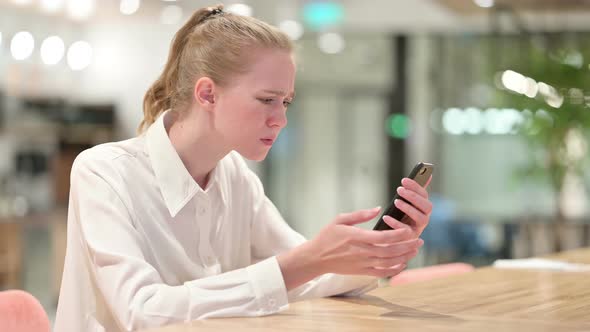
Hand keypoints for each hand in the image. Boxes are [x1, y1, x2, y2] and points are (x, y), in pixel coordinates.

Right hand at [308, 207, 422, 277]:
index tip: (409, 230)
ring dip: (404, 257)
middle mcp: (361, 252)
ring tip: (414, 250)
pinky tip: (403, 264)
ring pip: (388, 263)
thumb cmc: (327, 236)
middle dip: (407, 246)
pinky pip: (381, 273)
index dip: (398, 234)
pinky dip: (394, 270)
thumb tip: (378, 209)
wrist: (315, 258)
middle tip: (419, 240)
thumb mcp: (340, 219)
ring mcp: (362, 263)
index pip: (383, 237)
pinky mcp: (362, 271)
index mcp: (356, 237)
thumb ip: (360, 214)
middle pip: (390, 251)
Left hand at [388, 175, 432, 237]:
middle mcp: (424, 218)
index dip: (416, 187)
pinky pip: (406, 231)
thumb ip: (416, 191)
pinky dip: (396, 223)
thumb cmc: (399, 217)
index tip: (403, 180)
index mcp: (423, 208)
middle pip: (427, 206)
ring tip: (396, 201)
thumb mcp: (406, 203)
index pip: (425, 196)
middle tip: (399, 189)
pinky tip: (386, 217)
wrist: (388, 238)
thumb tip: (428, 174)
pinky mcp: (410, 239)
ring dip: (410, 208)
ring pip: (422, 218)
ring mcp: (419, 229)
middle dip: (414, 197)